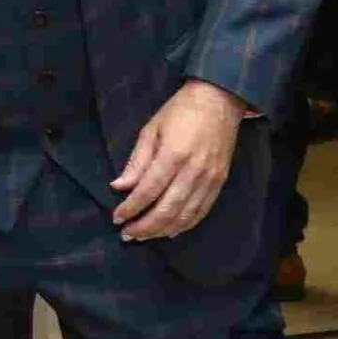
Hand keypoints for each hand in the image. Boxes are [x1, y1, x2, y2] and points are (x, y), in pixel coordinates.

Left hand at [113, 79, 245, 241]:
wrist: (219, 101)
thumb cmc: (179, 112)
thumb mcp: (150, 130)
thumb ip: (136, 161)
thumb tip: (119, 187)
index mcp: (173, 156)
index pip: (147, 191)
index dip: (131, 208)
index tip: (116, 219)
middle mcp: (193, 172)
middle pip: (167, 209)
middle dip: (145, 226)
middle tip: (127, 235)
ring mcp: (210, 179)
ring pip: (186, 215)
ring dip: (163, 230)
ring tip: (144, 236)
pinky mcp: (221, 182)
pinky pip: (202, 211)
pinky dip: (185, 225)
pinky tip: (170, 231)